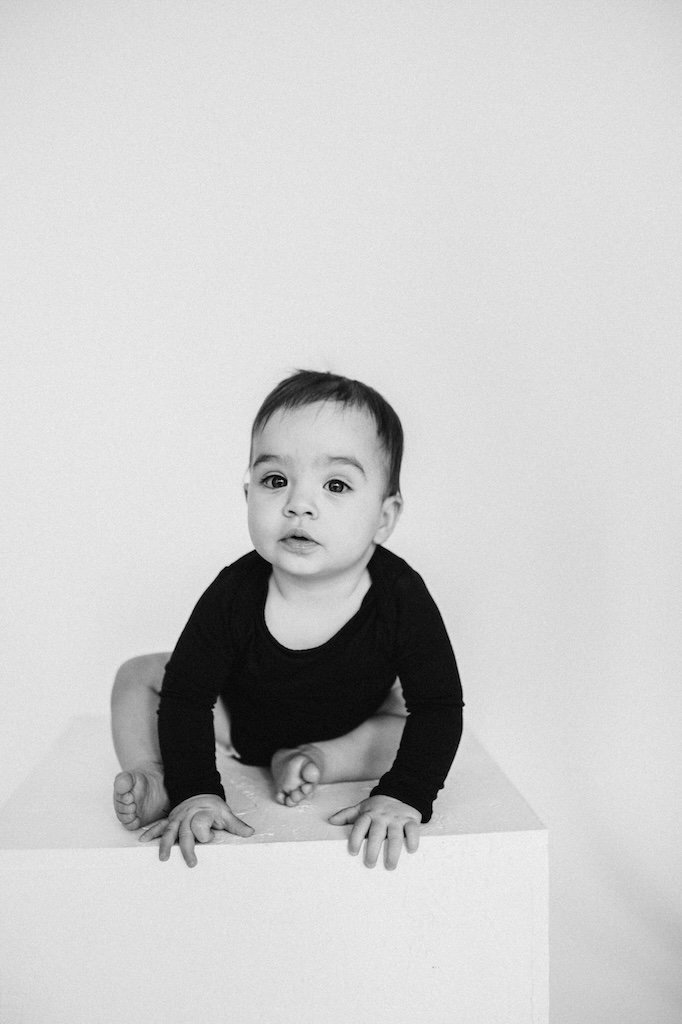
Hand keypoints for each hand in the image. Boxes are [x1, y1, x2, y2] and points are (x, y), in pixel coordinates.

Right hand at [139, 794, 253, 866]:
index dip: (205, 833)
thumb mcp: (226, 813)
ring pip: (169, 831)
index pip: (202, 826)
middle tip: (191, 863)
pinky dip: (151, 832)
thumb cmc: (213, 806)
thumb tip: (250, 833)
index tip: (209, 839)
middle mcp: (187, 816)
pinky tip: (143, 840)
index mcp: (201, 814)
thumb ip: (236, 824)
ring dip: (165, 844)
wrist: (200, 791)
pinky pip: (159, 826)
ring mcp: (177, 818)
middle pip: (185, 833)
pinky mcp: (170, 820)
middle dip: (187, 848)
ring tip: (163, 857)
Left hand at [328, 795, 420, 869]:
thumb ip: (347, 815)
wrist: (401, 793)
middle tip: (369, 864)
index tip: (352, 852)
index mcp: (369, 814)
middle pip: (377, 833)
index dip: (355, 838)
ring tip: (390, 866)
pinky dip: (413, 840)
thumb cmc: (378, 807)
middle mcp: (382, 816)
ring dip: (393, 851)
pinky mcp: (411, 820)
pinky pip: (413, 830)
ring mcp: (397, 819)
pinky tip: (410, 850)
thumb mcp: (362, 808)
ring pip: (396, 835)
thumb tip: (331, 821)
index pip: (360, 826)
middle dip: (373, 849)